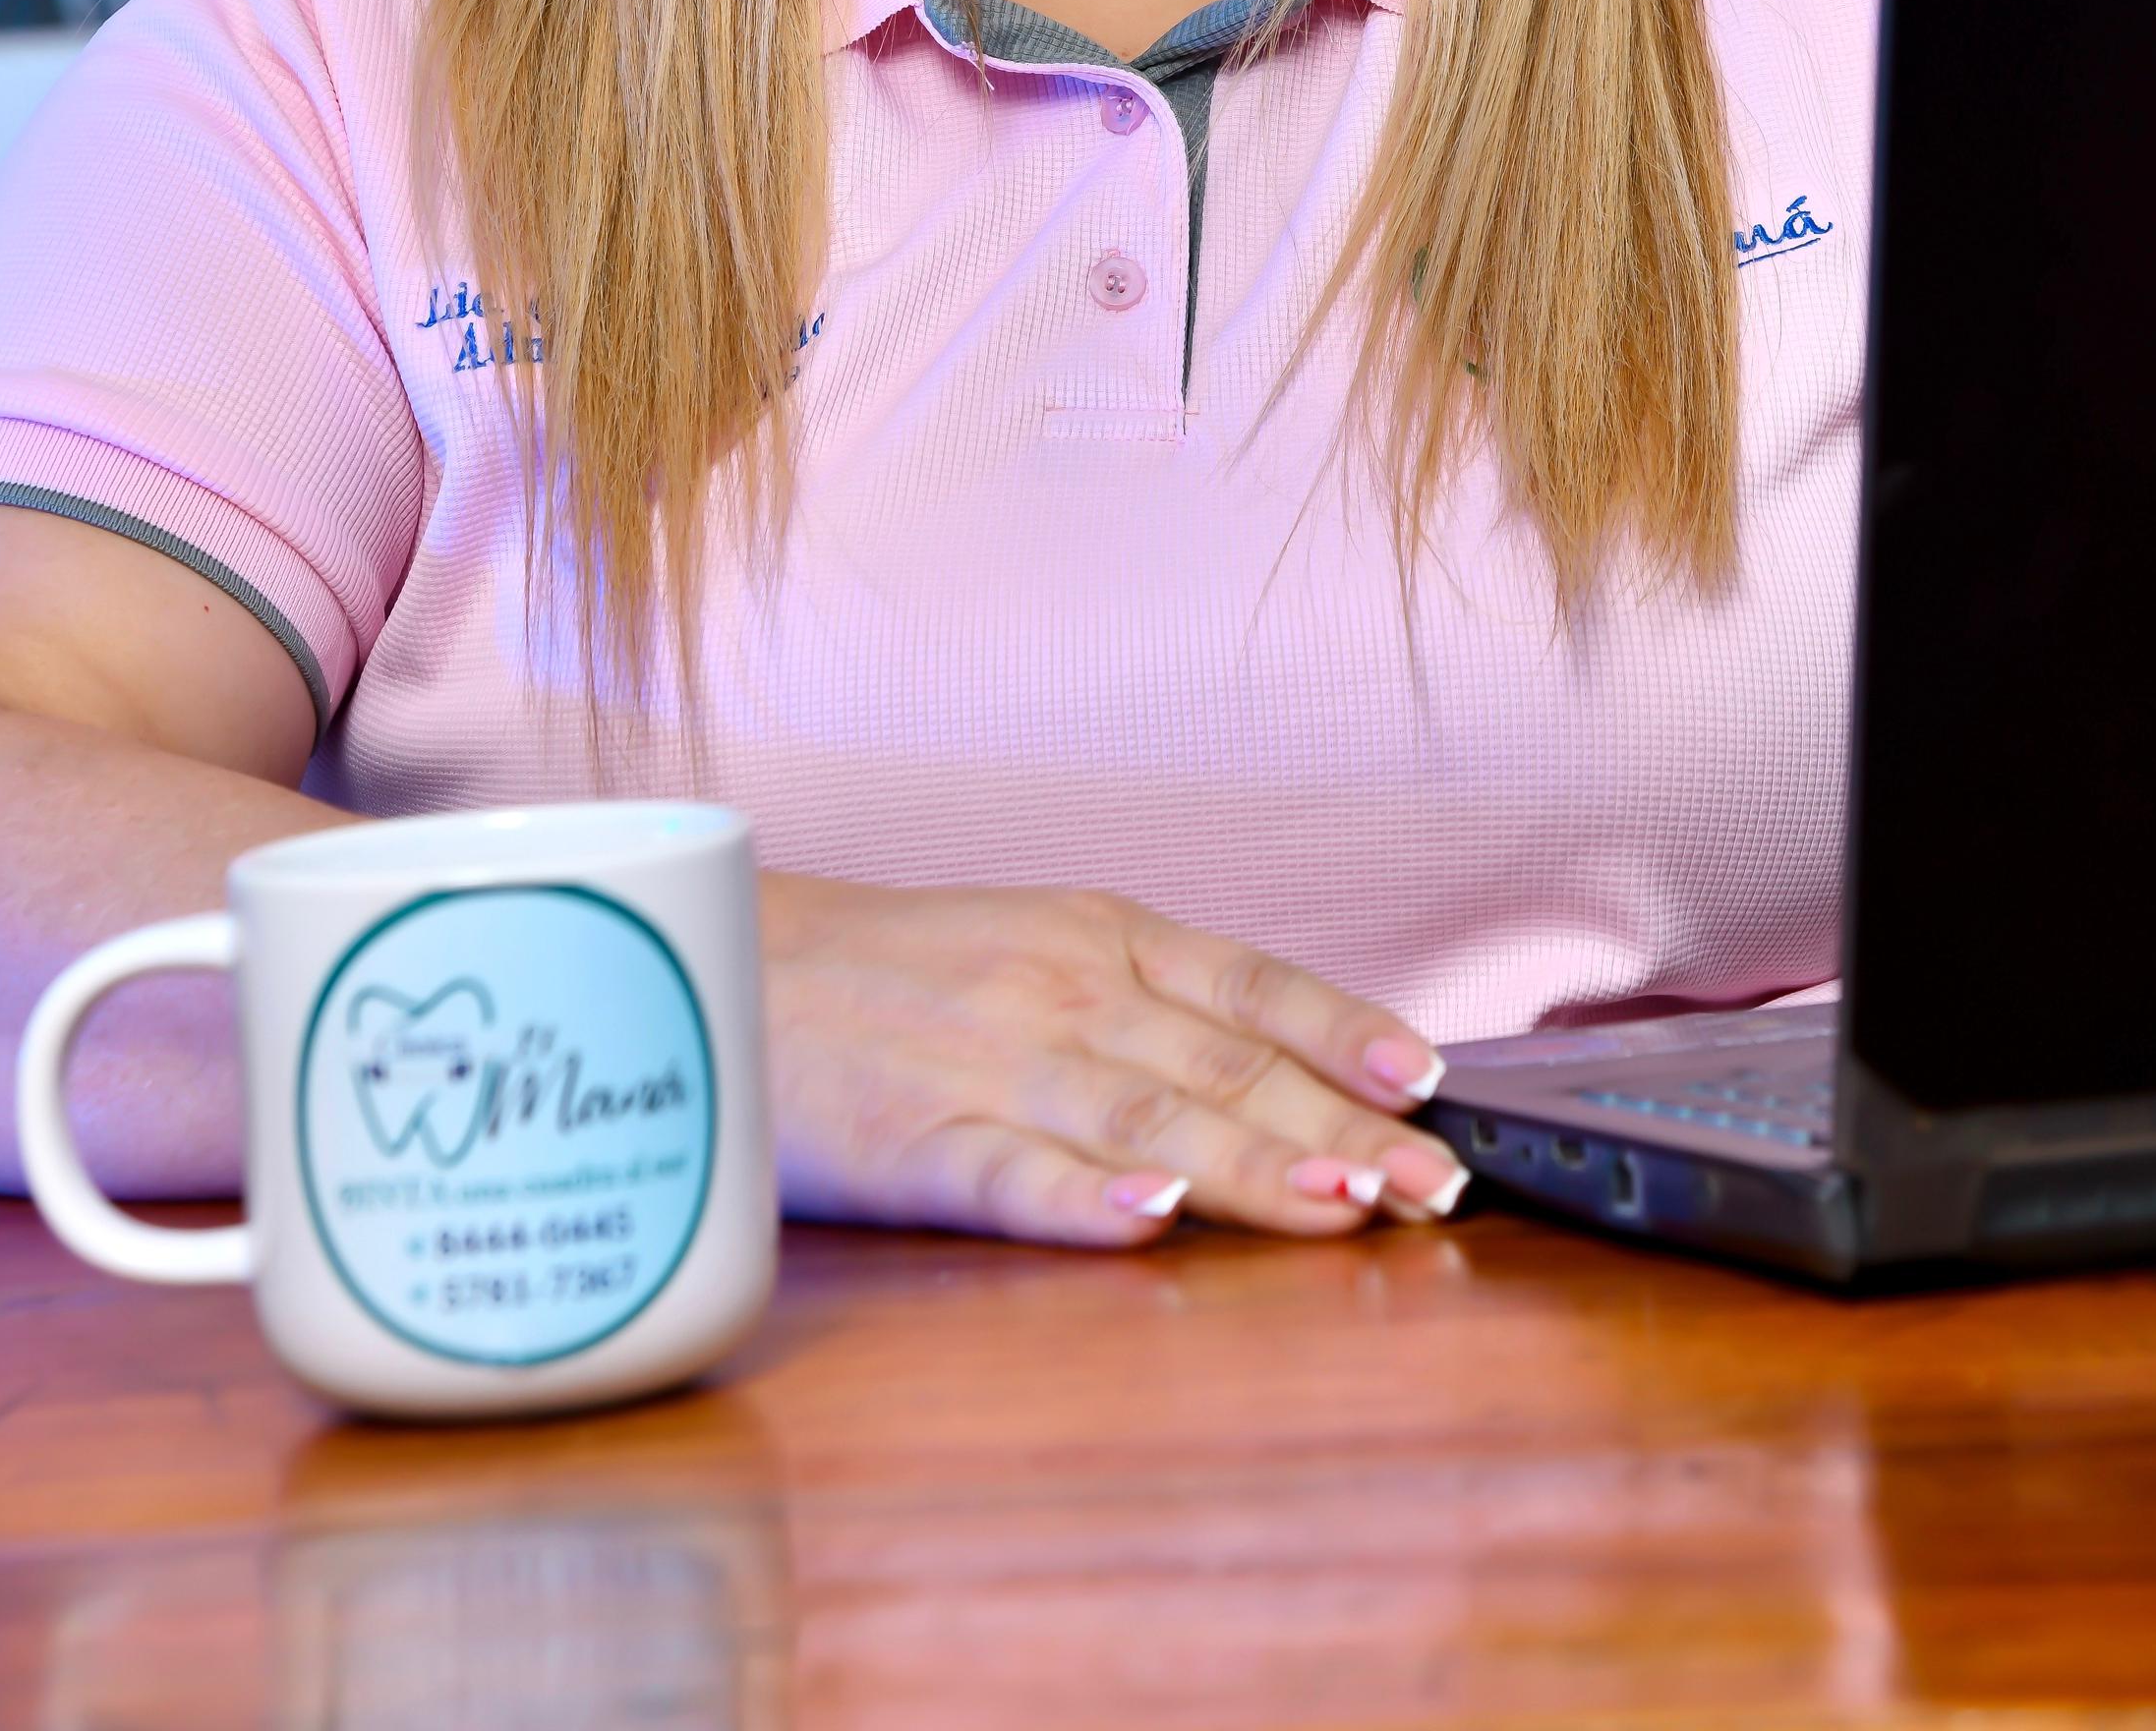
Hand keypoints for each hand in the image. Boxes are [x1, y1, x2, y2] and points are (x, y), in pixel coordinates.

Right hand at [759, 871, 1467, 1247]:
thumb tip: (1299, 1076)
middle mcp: (1060, 991)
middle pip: (1222, 1064)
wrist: (722, 965)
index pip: (1252, 985)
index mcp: (1099, 935)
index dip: (1348, 1032)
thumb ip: (1155, 1007)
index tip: (1434, 1081)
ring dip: (1249, 1162)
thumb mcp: (1040, 950)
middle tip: (1432, 1181)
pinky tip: (1147, 1220)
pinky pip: (1009, 1175)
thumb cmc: (901, 975)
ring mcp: (986, 1066)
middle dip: (1340, 1126)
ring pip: (1144, 1118)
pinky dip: (1084, 1199)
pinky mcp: (909, 1145)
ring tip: (1338, 1201)